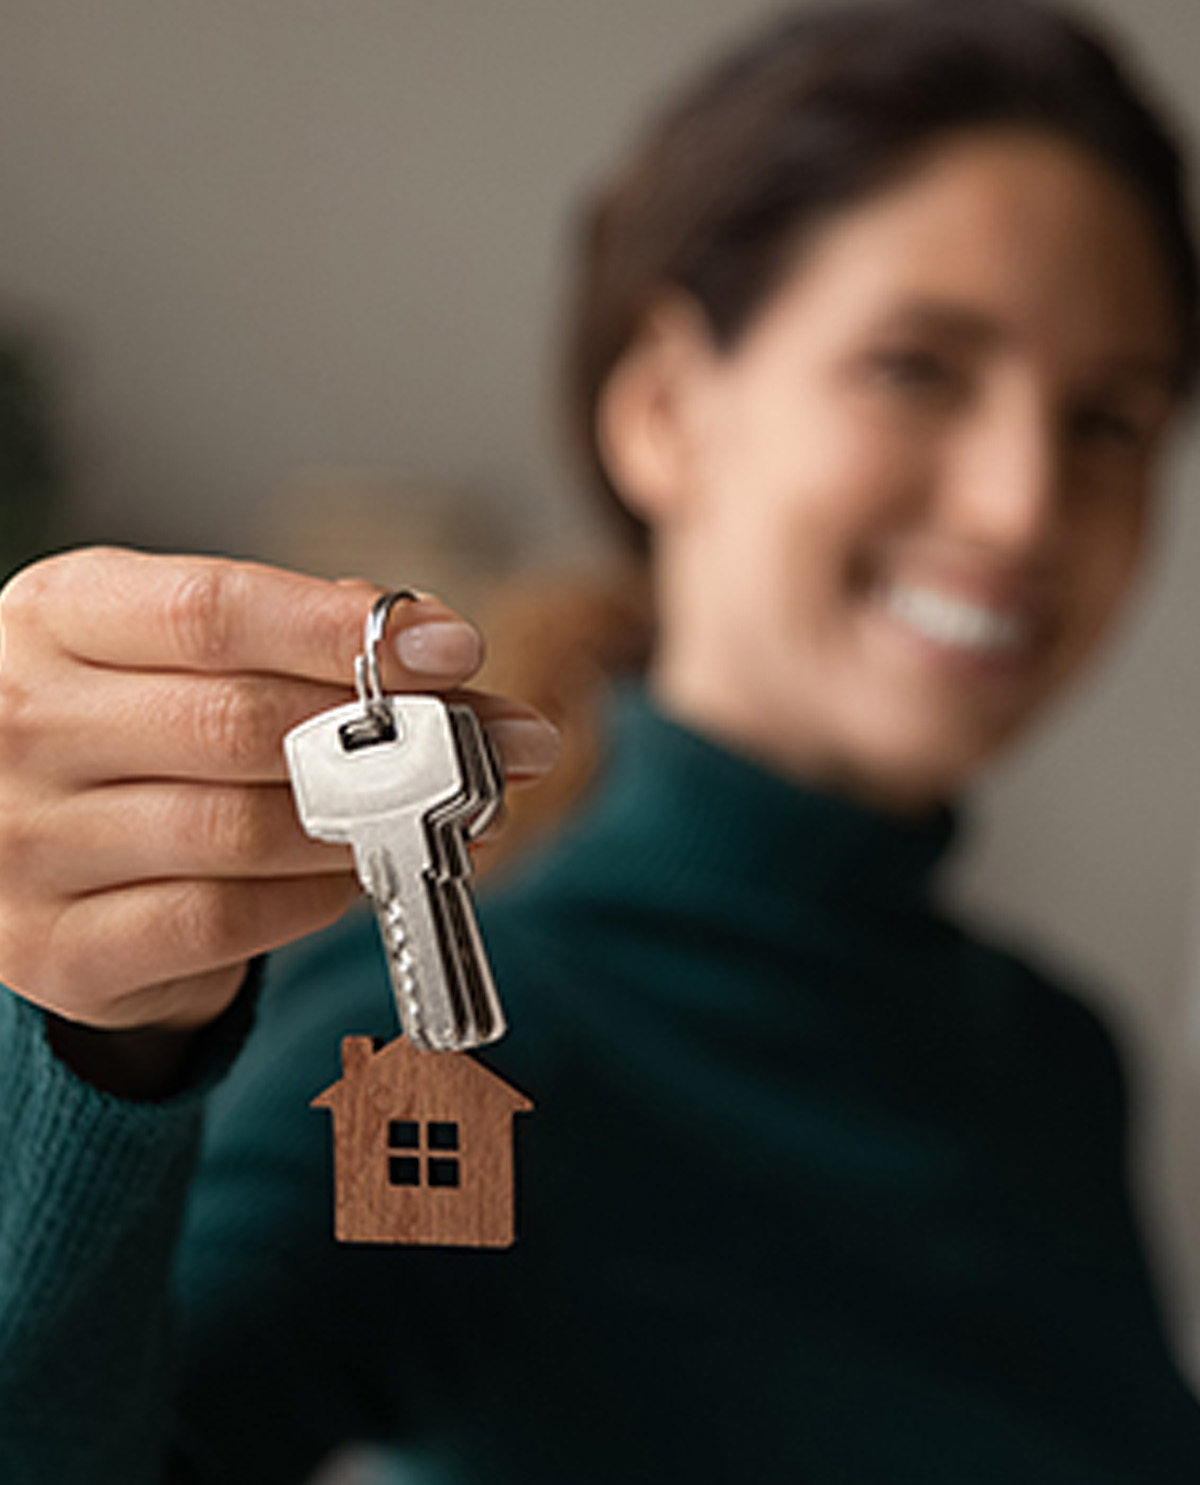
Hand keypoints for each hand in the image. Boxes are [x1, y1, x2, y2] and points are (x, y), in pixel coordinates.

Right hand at [0, 547, 558, 1048]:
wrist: (16, 840)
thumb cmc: (126, 726)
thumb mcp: (173, 649)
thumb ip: (290, 634)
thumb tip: (427, 643)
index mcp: (53, 615)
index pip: (211, 610)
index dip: (342, 631)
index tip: (456, 648)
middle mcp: (21, 723)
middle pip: (239, 724)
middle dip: (393, 735)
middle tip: (498, 742)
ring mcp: (28, 843)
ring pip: (243, 830)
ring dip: (373, 823)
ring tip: (450, 810)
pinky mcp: (60, 950)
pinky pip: (226, 922)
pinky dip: (317, 897)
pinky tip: (361, 870)